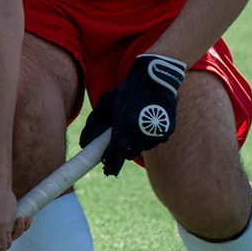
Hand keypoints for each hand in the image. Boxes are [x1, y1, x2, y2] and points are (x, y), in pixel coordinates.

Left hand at [79, 53, 186, 176]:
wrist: (155, 78)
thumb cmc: (127, 91)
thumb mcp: (106, 103)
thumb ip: (93, 124)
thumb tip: (84, 144)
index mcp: (124, 125)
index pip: (116, 152)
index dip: (111, 164)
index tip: (107, 172)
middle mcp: (141, 132)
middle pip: (130, 153)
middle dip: (124, 150)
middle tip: (121, 140)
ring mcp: (156, 132)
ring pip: (143, 148)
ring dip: (137, 142)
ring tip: (135, 124)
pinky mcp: (168, 131)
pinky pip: (155, 141)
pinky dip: (149, 136)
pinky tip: (146, 122)